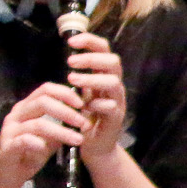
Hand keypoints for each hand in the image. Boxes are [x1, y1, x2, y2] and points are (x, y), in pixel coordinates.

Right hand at [0, 82, 88, 187]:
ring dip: (61, 131)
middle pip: (42, 102)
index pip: (45, 90)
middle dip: (66, 111)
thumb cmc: (27, 155)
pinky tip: (48, 150)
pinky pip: (24, 140)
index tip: (81, 104)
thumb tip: (84, 119)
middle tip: (83, 123)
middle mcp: (16, 115)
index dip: (65, 93)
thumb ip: (61, 128)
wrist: (3, 176)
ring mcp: (10, 130)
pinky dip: (39, 144)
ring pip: (38, 123)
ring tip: (78, 140)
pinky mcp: (7, 146)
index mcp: (26, 108)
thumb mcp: (48, 140)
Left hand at [65, 32, 127, 163]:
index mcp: (104, 76)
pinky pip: (111, 106)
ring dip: (91, 79)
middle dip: (91, 58)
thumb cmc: (85, 116)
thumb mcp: (81, 93)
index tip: (71, 41)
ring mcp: (117, 101)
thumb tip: (69, 55)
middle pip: (113, 62)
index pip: (104, 50)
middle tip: (70, 62)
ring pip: (113, 82)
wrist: (94, 145)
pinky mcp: (116, 118)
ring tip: (72, 80)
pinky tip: (85, 106)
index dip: (90, 42)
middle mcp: (114, 85)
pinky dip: (97, 104)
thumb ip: (79, 76)